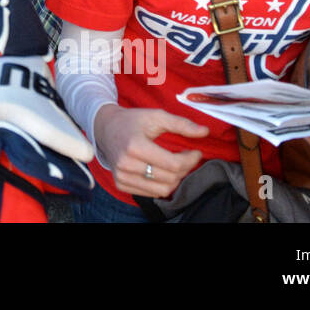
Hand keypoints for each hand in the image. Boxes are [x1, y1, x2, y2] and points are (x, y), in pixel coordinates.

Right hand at [94, 104, 208, 197]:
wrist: (105, 128)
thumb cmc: (132, 121)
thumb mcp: (156, 116)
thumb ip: (181, 124)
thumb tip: (205, 131)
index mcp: (135, 146)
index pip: (173, 164)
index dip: (191, 160)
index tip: (196, 152)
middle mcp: (126, 164)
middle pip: (170, 178)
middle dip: (184, 168)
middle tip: (186, 157)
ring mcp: (122, 176)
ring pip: (162, 190)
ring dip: (174, 179)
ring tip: (173, 165)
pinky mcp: (120, 184)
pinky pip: (151, 193)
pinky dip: (161, 184)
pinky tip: (161, 171)